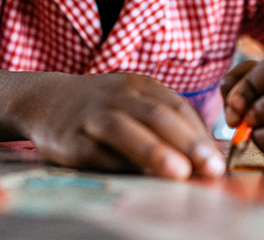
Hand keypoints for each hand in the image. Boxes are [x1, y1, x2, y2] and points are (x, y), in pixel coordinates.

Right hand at [20, 72, 224, 179]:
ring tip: (180, 172)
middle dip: (188, 143)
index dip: (200, 134)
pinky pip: (96, 153)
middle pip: (157, 116)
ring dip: (155, 151)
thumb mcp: (132, 99)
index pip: (177, 107)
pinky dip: (119, 165)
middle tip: (211, 168)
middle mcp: (117, 96)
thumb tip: (204, 154)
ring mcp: (93, 117)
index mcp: (139, 85)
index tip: (219, 160)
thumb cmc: (101, 105)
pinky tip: (138, 179)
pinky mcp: (70, 140)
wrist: (44, 99)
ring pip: (126, 130)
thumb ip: (163, 119)